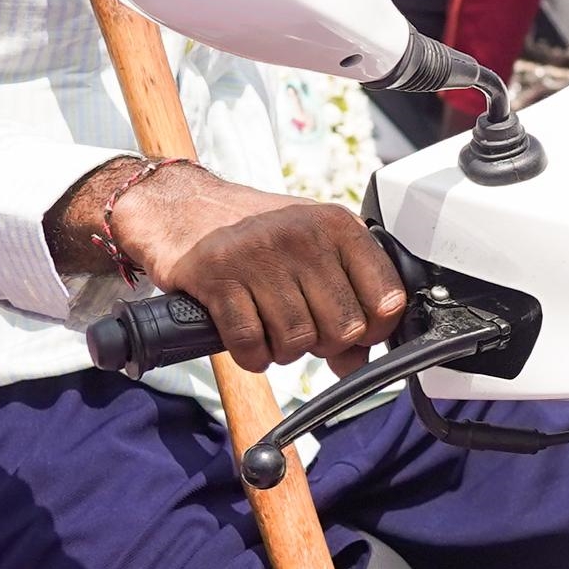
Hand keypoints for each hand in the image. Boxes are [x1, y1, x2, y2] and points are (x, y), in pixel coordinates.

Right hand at [101, 163, 406, 375]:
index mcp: (337, 225)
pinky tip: (248, 338)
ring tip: (271, 328)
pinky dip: (252, 355)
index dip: (373, 330)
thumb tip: (359, 361)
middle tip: (302, 329)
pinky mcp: (217, 276)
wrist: (181, 206)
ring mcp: (259, 254)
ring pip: (297, 341)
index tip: (356, 331)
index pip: (387, 298)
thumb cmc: (253, 233)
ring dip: (284, 350)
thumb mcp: (311, 254)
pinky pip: (251, 344)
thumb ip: (345, 301)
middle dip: (324, 344)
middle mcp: (302, 235)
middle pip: (343, 328)